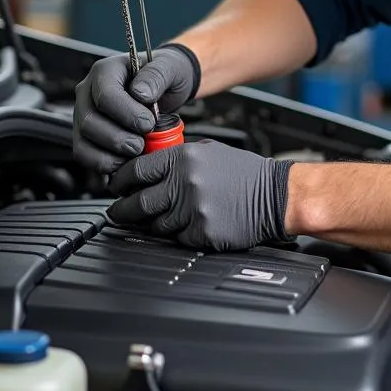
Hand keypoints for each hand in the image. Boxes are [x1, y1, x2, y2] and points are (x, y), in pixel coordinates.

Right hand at [73, 45, 199, 174]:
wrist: (167, 88)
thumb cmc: (166, 75)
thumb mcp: (170, 67)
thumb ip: (157, 76)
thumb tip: (140, 94)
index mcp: (105, 70)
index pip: (105, 95)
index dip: (126, 114)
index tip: (149, 124)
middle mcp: (88, 91)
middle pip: (89, 121)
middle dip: (117, 139)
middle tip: (141, 144)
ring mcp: (84, 113)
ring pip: (83, 141)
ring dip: (110, 155)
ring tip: (135, 153)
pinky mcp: (86, 134)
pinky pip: (84, 154)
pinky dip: (104, 163)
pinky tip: (125, 162)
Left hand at [107, 140, 293, 250]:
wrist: (275, 195)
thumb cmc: (243, 173)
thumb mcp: (207, 152)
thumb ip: (175, 157)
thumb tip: (144, 168)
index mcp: (183, 159)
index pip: (136, 170)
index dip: (119, 181)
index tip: (114, 187)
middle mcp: (185, 182)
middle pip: (137, 202)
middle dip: (122, 210)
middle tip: (117, 212)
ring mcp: (193, 209)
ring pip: (155, 224)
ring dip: (153, 223)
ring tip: (162, 217)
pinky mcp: (203, 233)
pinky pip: (177, 238)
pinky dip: (178, 234)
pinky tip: (190, 225)